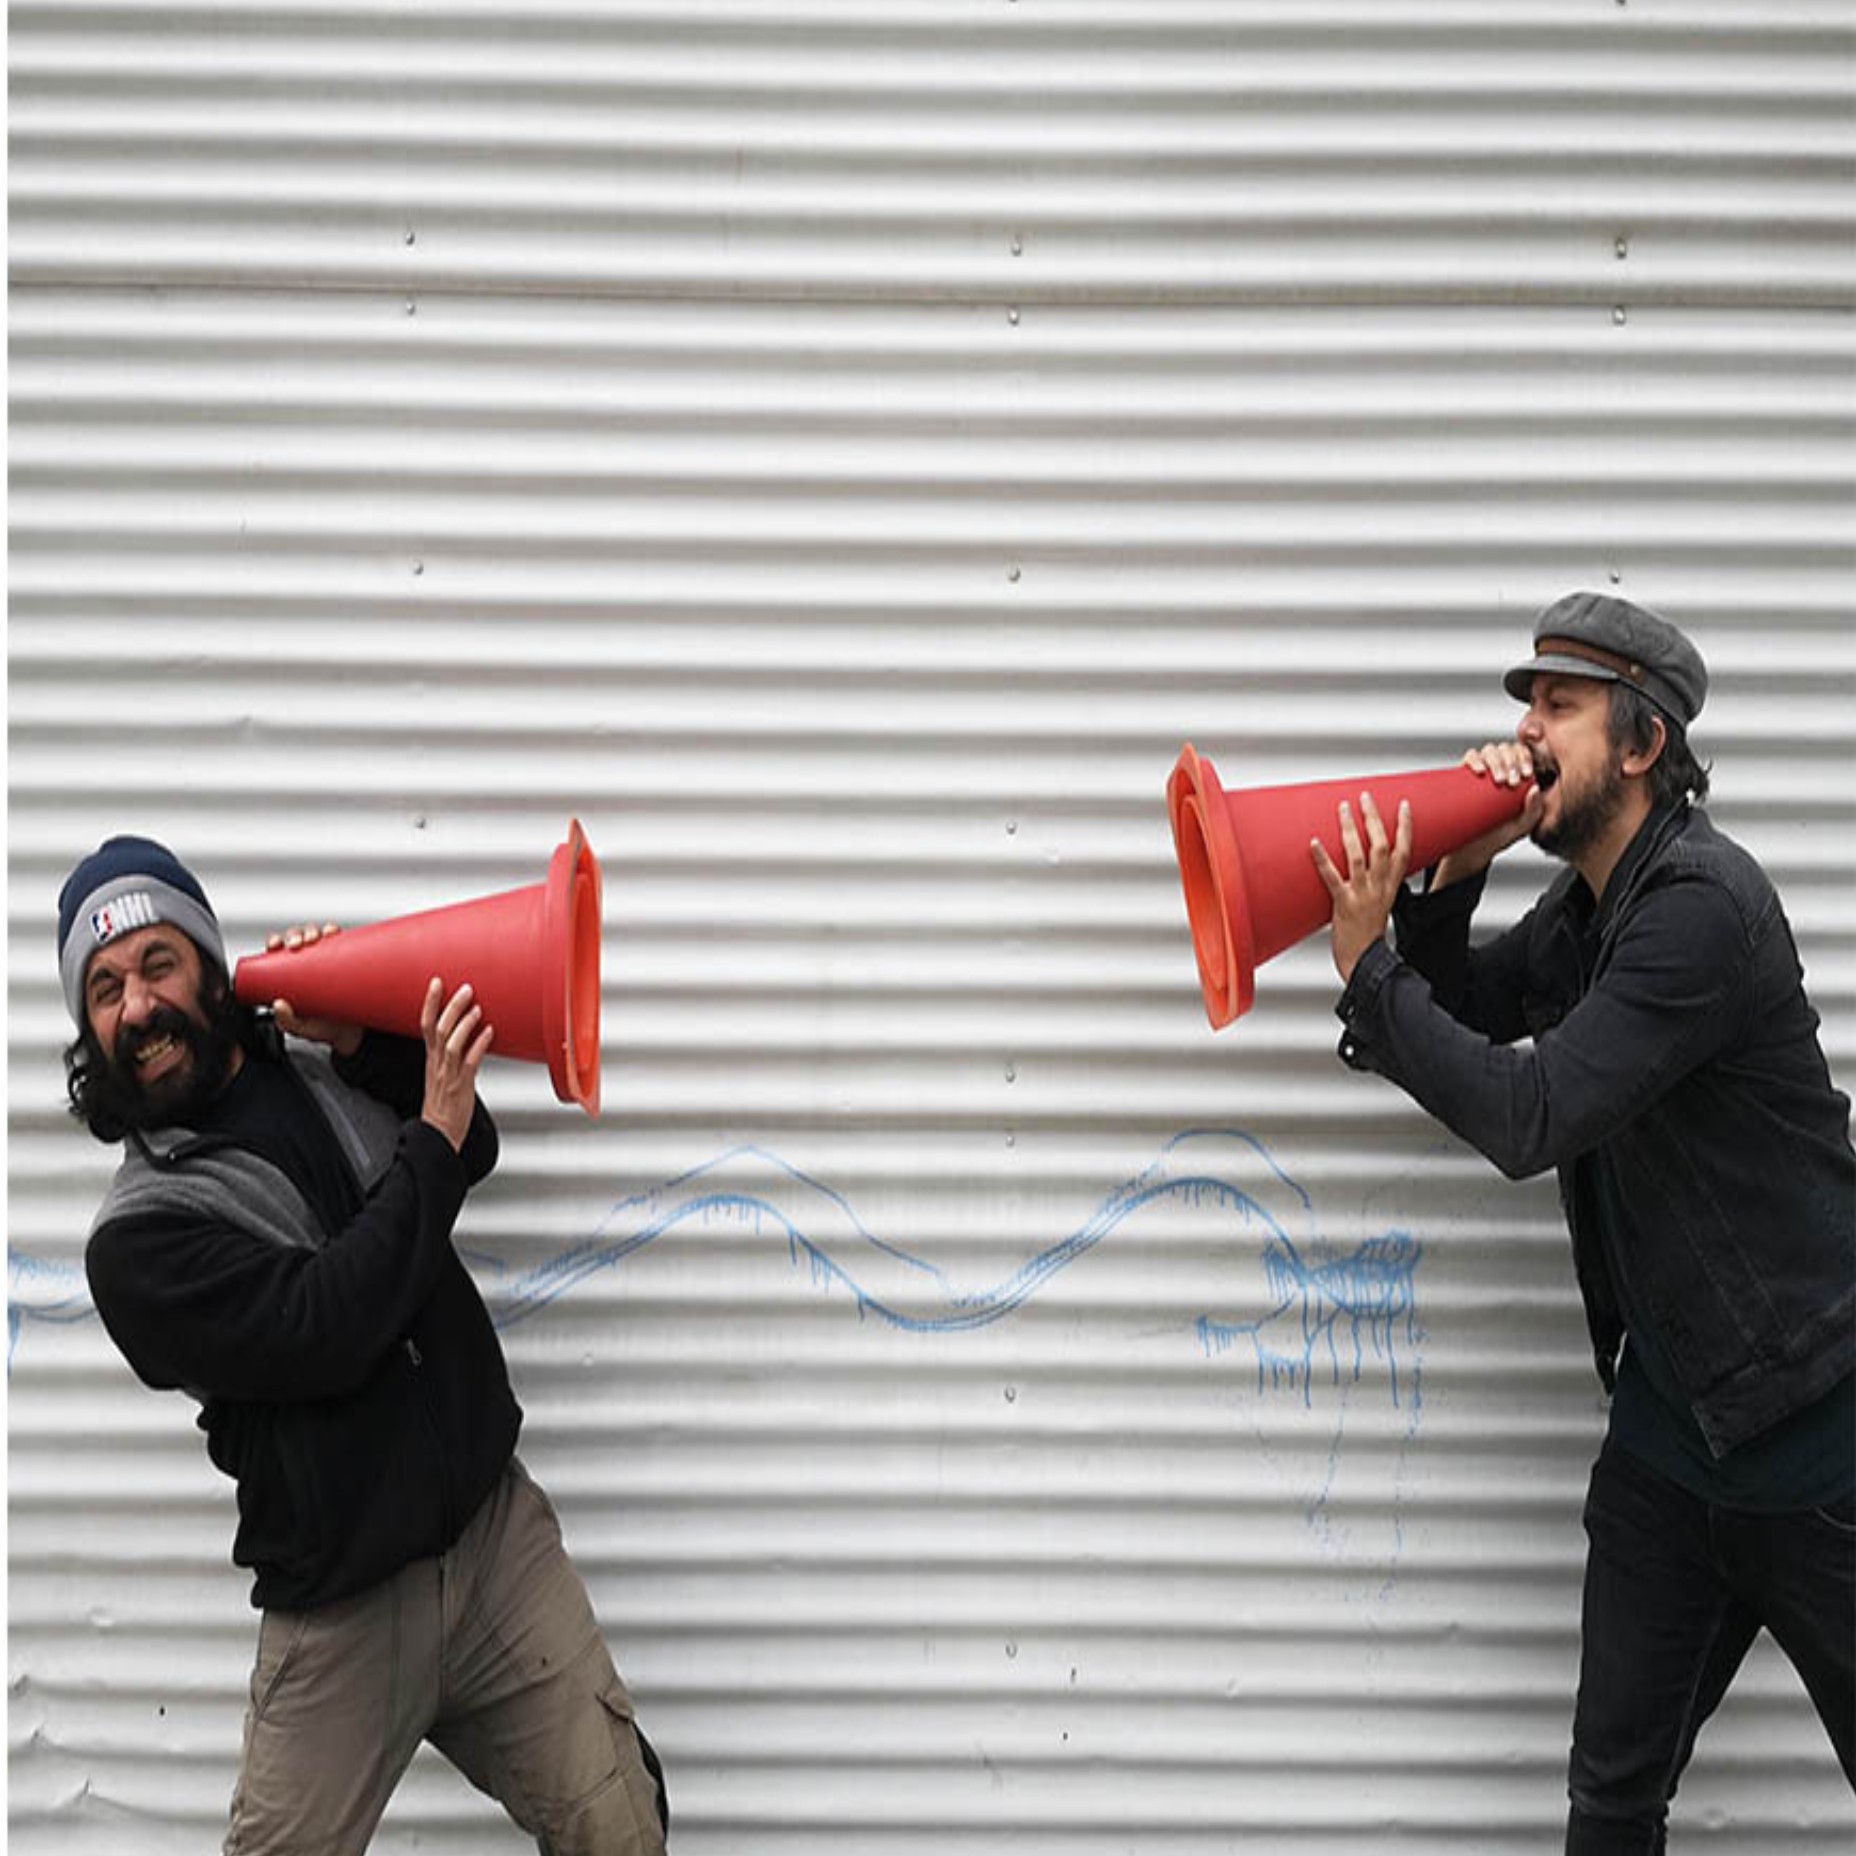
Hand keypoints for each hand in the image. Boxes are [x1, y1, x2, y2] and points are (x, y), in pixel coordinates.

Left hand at [265, 923, 363, 1056]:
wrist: (352, 1035)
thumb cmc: (323, 1028)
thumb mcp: (299, 1028)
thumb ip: (286, 1021)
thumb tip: (279, 1004)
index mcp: (293, 974)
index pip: (280, 951)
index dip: (276, 941)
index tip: (276, 944)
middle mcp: (311, 964)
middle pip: (299, 938)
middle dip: (296, 934)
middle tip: (298, 944)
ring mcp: (331, 961)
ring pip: (320, 935)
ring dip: (316, 930)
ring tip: (317, 938)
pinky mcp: (349, 962)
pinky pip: (344, 940)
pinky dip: (337, 932)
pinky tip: (333, 932)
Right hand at [421, 977, 492, 1152]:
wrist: (439, 1134)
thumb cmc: (444, 1105)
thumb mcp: (442, 1074)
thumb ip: (452, 1054)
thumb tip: (471, 1034)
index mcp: (431, 1059)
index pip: (426, 1025)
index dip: (430, 1003)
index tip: (436, 983)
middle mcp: (437, 1063)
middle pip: (439, 1029)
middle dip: (451, 1007)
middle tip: (465, 989)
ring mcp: (448, 1075)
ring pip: (451, 1044)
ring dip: (465, 1024)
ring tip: (476, 1008)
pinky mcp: (461, 1087)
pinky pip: (469, 1063)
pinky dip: (479, 1046)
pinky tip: (489, 1033)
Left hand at [1311, 791, 1411, 984]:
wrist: (1363, 961)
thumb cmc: (1368, 934)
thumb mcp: (1382, 904)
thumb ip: (1379, 884)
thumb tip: (1370, 864)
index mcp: (1391, 886)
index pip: (1405, 851)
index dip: (1406, 827)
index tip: (1403, 805)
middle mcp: (1379, 887)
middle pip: (1382, 846)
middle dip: (1373, 819)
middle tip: (1365, 797)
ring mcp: (1362, 895)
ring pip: (1358, 855)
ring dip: (1350, 830)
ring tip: (1342, 809)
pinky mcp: (1343, 904)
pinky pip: (1332, 878)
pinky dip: (1323, 859)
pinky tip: (1314, 842)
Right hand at [1432, 743, 1544, 888]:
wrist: (1471, 850)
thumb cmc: (1497, 837)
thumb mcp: (1521, 828)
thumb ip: (1533, 812)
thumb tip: (1535, 788)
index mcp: (1517, 777)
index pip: (1524, 754)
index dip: (1526, 758)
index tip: (1526, 774)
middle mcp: (1500, 770)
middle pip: (1507, 749)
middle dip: (1511, 761)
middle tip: (1511, 782)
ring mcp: (1482, 771)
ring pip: (1490, 750)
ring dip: (1496, 760)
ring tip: (1497, 780)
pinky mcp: (1463, 776)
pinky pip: (1469, 756)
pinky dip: (1474, 759)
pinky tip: (1479, 771)